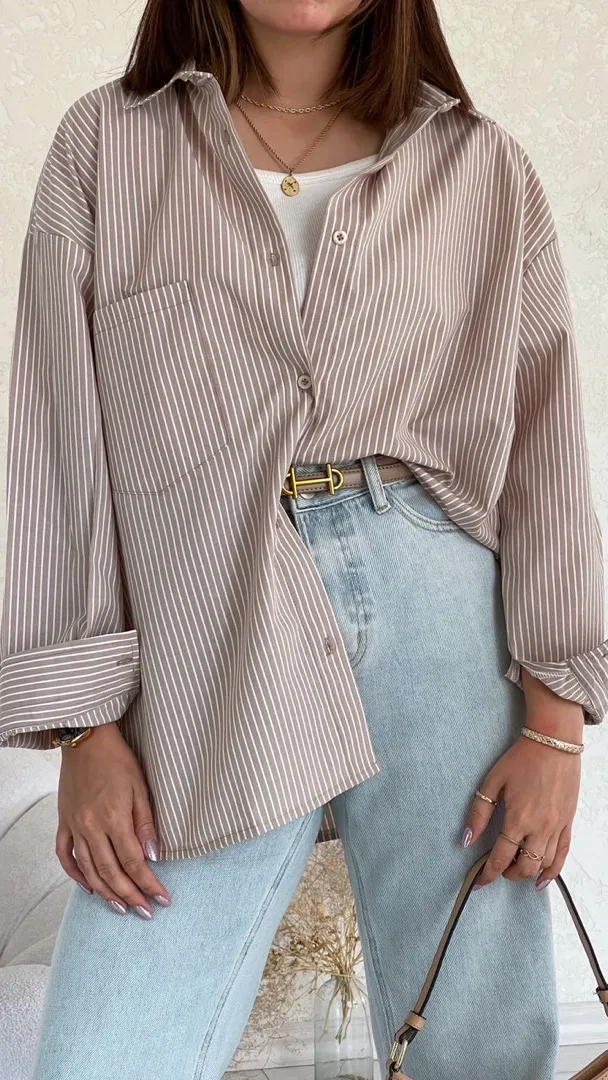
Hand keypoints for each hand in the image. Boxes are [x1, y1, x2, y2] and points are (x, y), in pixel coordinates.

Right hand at [55, 722, 171, 917]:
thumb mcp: (141, 787)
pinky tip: (89, 887)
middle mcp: (91, 827)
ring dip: (105, 892)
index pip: (134, 861)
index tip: (162, 899)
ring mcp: (74, 826)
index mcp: (113, 818)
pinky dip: (76, 875)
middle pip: (111, 872)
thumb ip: (146, 823)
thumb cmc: (118, 760)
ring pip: (88, 870)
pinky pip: (66, 856)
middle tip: (145, 911)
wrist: (87, 740)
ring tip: (121, 907)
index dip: (149, 883)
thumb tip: (154, 855)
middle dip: (130, 895)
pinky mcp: (64, 822)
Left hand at [463, 716, 581, 889]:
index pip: (500, 857)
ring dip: (527, 873)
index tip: (479, 882)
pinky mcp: (568, 822)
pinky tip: (543, 878)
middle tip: (497, 869)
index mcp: (518, 819)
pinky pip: (563, 854)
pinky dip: (553, 871)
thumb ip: (479, 813)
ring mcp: (557, 827)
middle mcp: (540, 828)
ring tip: (515, 869)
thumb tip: (467, 839)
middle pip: (524, 867)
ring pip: (544, 865)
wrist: (554, 742)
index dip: (488, 874)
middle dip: (507, 874)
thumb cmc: (522, 759)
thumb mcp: (493, 782)